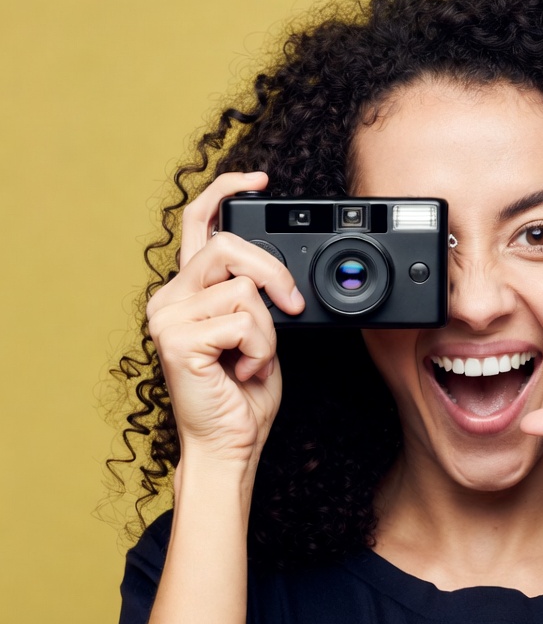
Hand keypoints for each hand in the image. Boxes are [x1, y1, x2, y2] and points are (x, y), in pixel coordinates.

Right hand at [146, 171, 304, 465]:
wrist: (231, 443)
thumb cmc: (243, 393)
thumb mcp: (259, 332)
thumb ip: (257, 296)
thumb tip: (278, 273)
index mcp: (188, 291)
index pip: (199, 224)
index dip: (225, 192)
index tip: (259, 179)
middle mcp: (170, 298)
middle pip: (229, 246)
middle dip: (274, 274)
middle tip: (292, 306)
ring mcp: (168, 317)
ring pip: (244, 288)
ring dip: (268, 330)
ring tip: (254, 359)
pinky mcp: (177, 339)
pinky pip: (244, 321)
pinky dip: (262, 350)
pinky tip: (243, 372)